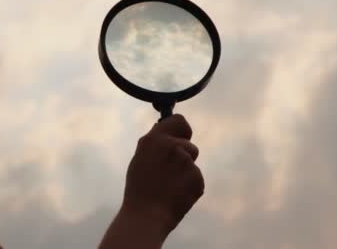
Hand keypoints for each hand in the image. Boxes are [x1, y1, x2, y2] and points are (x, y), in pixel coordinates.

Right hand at [121, 114, 203, 235]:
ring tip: (169, 185)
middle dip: (184, 153)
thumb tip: (162, 128)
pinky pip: (196, 178)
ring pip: (192, 163)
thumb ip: (154, 142)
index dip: (181, 130)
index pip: (179, 121)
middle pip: (189, 144)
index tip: (179, 137)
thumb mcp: (140, 158)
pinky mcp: (197, 179)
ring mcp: (187, 163)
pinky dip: (189, 185)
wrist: (146, 215)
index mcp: (156, 139)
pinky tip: (175, 194)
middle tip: (172, 169)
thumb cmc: (139, 187)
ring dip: (185, 171)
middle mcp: (174, 146)